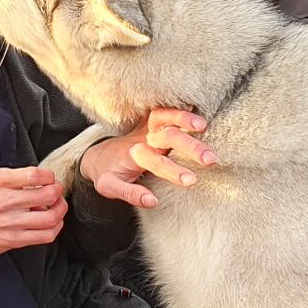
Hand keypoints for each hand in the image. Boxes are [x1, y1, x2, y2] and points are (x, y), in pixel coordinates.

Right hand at [0, 167, 67, 262]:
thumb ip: (13, 179)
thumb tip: (40, 181)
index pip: (35, 174)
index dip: (50, 176)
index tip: (50, 178)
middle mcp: (5, 200)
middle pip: (48, 194)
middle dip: (59, 192)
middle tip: (57, 192)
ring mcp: (10, 221)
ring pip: (50, 217)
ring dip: (60, 211)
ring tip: (57, 208)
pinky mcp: (13, 239)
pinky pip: (45, 235)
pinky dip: (55, 228)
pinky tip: (52, 224)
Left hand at [79, 108, 215, 208]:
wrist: (97, 156)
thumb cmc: (106, 173)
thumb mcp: (110, 187)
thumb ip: (131, 194)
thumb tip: (153, 201)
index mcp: (134, 156)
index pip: (155, 162)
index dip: (173, 170)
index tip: (192, 180)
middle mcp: (142, 139)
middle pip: (167, 136)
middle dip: (189, 146)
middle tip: (210, 159)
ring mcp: (146, 129)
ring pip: (164, 117)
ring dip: (183, 118)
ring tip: (204, 125)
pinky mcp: (149, 124)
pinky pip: (163, 111)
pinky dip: (177, 107)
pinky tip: (195, 106)